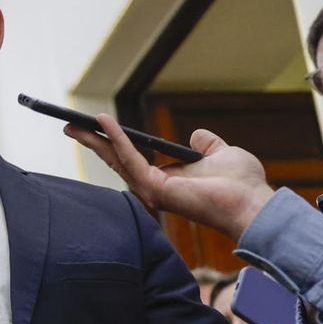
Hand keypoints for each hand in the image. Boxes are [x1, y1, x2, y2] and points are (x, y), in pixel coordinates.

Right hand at [66, 115, 275, 241]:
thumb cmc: (242, 185)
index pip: (134, 160)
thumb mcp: (222, 154)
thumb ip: (207, 146)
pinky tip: (104, 122)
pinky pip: (130, 158)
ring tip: (74, 125)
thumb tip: (198, 136)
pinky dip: (117, 138)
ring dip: (95, 140)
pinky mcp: (156, 187)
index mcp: (168, 181)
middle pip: (116, 161)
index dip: (115, 142)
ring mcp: (153, 191)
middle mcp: (156, 189)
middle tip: (70, 126)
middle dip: (93, 143)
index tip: (98, 126)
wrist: (252, 201)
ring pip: (116, 160)